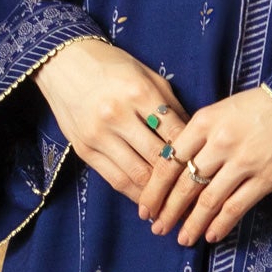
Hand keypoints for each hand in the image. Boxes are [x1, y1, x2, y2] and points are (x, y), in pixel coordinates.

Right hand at [36, 35, 186, 199]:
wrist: (63, 63)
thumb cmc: (112, 66)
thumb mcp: (147, 76)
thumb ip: (170, 107)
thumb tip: (193, 141)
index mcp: (139, 93)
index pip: (175, 133)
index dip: (194, 156)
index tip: (207, 173)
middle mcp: (118, 115)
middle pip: (157, 159)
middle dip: (180, 182)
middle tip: (200, 197)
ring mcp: (98, 135)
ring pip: (137, 175)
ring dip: (159, 195)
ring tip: (177, 208)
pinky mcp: (84, 150)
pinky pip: (115, 179)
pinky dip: (135, 194)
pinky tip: (150, 202)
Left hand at [139, 85, 271, 244]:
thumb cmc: (261, 107)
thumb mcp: (223, 110)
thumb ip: (200, 135)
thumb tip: (177, 167)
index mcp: (204, 122)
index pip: (169, 161)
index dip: (154, 188)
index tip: (145, 207)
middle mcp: (219, 143)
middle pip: (184, 184)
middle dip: (167, 210)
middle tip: (157, 228)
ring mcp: (243, 162)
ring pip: (207, 200)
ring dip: (192, 224)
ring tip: (182, 239)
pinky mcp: (265, 178)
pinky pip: (236, 206)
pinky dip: (221, 224)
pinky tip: (211, 235)